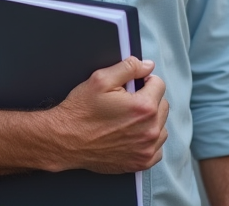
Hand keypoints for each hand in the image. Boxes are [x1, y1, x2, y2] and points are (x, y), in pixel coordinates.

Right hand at [45, 57, 169, 173]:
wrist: (65, 141)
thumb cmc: (81, 111)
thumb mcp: (100, 79)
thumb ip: (129, 68)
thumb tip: (148, 66)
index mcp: (143, 107)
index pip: (159, 84)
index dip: (144, 81)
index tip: (132, 87)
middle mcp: (150, 130)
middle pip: (163, 105)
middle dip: (149, 99)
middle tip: (127, 103)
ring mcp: (147, 149)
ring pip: (162, 127)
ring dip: (150, 121)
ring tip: (129, 119)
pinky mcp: (141, 162)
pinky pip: (157, 149)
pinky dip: (149, 141)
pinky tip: (132, 136)